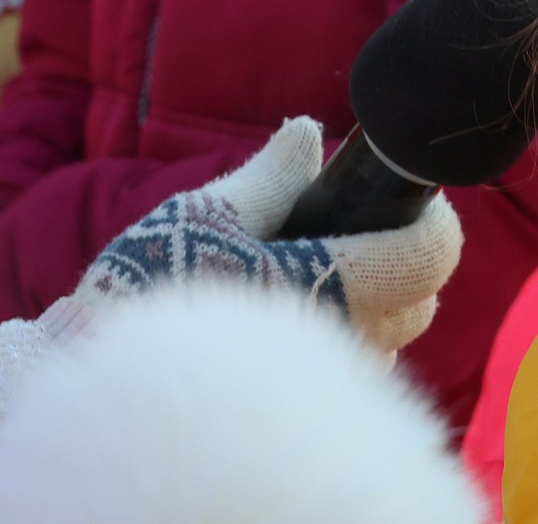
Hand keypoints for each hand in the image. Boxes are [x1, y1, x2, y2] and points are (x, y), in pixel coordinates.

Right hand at [76, 117, 462, 352]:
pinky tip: (298, 312)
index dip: (434, 221)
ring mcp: (327, 380)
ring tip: (321, 270)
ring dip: (376, 302)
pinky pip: (355, 367)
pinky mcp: (305, 403)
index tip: (414, 199)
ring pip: (391, 339)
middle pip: (421, 302)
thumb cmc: (153, 283)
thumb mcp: (210, 213)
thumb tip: (308, 133)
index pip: (428, 257)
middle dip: (404, 260)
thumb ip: (272, 177)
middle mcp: (344, 339)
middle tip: (361, 227)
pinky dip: (346, 335)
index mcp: (329, 283)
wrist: (102, 366)